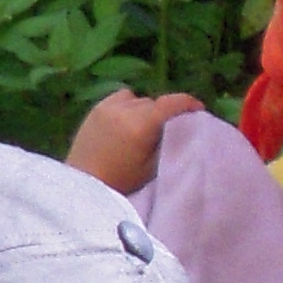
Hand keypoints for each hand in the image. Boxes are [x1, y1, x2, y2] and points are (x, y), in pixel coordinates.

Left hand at [65, 89, 203, 195]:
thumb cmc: (122, 182)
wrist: (84, 184)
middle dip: (165, 113)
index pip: (172, 103)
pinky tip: (126, 121)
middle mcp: (125, 110)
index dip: (189, 104)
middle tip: (169, 128)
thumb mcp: (153, 167)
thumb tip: (185, 124)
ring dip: (146, 109)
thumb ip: (170, 142)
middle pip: (155, 103)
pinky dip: (128, 105)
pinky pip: (122, 98)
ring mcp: (108, 107)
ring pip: (139, 99)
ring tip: (144, 126)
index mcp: (141, 125)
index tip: (198, 110)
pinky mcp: (96, 109)